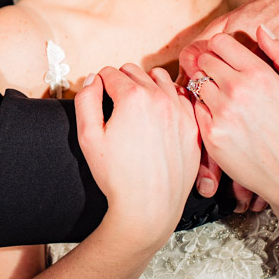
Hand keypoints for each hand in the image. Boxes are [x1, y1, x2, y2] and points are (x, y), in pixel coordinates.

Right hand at [75, 65, 199, 243]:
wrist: (149, 207)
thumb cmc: (117, 176)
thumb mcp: (87, 136)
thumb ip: (86, 99)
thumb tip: (94, 79)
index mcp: (133, 98)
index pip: (110, 72)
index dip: (99, 84)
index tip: (99, 99)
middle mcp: (160, 99)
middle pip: (134, 71)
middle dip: (120, 82)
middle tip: (114, 105)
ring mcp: (180, 111)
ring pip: (159, 78)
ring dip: (145, 85)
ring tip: (136, 108)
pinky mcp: (192, 126)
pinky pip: (179, 97)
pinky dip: (167, 99)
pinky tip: (158, 115)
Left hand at [191, 28, 278, 211]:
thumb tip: (261, 28)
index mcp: (259, 75)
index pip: (220, 43)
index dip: (220, 47)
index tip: (224, 55)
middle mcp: (237, 91)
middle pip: (205, 61)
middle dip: (211, 64)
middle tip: (221, 76)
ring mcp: (222, 113)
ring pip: (198, 84)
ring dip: (206, 87)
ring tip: (224, 98)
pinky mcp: (211, 134)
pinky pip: (196, 109)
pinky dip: (204, 109)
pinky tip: (221, 117)